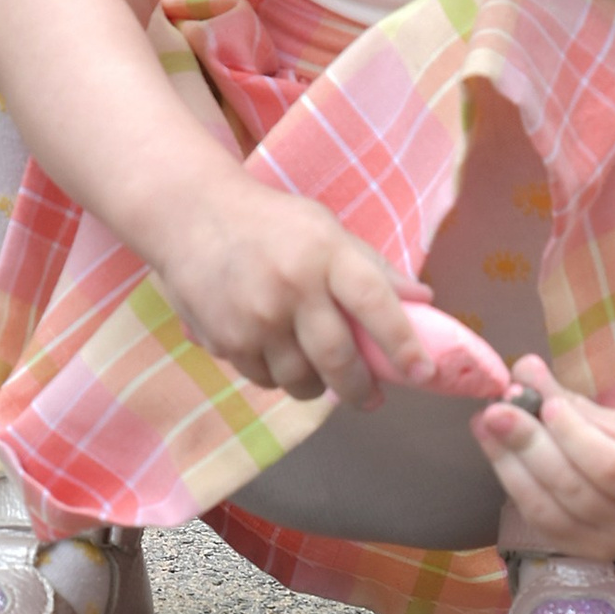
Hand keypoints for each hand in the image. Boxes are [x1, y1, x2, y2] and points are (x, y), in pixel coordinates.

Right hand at [156, 180, 426, 408]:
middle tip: (371, 398)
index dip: (402, 342)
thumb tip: (424, 299)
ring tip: (320, 374)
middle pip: (337, 359)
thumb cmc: (271, 223)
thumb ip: (372, 266)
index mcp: (325, 253)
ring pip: (300, 380)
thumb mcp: (326, 229)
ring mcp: (256, 317)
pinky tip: (280, 357)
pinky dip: (279, 377)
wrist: (191, 215)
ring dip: (317, 386)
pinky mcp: (226, 340)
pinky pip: (265, 379)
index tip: (422, 372)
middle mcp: (292, 287)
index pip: (374, 302)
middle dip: (360, 389)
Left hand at [471, 358, 614, 560]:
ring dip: (509, 463)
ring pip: (547, 508)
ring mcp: (605, 546)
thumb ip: (567, 399)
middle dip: (529, 446)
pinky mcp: (576, 553)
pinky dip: (512, 482)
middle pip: (573, 488)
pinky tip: (496, 451)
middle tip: (496, 410)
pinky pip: (536, 519)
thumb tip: (523, 368)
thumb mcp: (614, 419)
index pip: (611, 465)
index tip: (544, 404)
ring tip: (485, 425)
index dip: (573, 436)